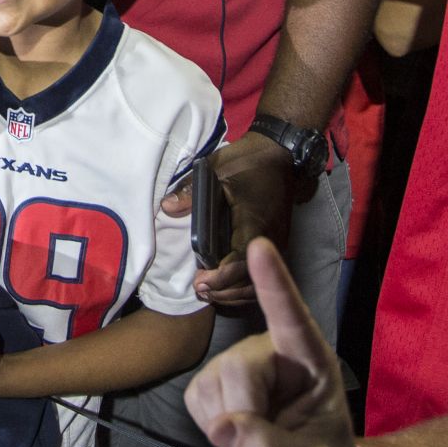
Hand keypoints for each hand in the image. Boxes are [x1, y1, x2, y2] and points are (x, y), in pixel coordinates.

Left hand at [161, 132, 297, 304]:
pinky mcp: (277, 244)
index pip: (241, 261)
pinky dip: (245, 285)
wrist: (280, 154)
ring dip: (234, 292)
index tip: (199, 281)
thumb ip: (192, 191)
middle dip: (224, 290)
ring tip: (209, 292)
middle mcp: (270, 239)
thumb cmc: (248, 161)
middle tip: (199, 290)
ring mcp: (277, 243)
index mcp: (254, 222)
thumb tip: (167, 208)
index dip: (221, 277)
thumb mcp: (216, 169)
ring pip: (259, 281)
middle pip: (251, 279)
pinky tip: (227, 285)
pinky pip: (263, 274)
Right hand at [184, 239, 366, 446]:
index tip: (261, 247)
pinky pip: (195, 398)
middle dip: (243, 415)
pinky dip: (209, 425)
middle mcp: (273, 351)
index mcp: (311, 361)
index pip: (293, 319)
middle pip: (237, 368)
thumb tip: (224, 427)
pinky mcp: (212, 380)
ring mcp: (238, 362)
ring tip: (258, 437)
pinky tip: (234, 432)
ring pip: (212, 383)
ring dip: (226, 424)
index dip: (274, 283)